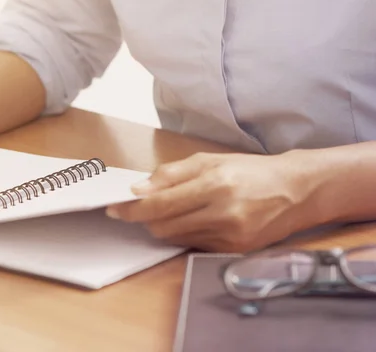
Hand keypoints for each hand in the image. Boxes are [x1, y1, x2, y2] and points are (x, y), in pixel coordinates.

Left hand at [106, 151, 326, 252]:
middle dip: (145, 219)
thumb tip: (139, 189)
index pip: (160, 203)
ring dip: (163, 226)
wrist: (296, 191)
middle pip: (163, 226)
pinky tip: (193, 220)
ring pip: (175, 238)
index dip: (132, 209)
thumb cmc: (250, 171)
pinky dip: (184, 234)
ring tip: (172, 211)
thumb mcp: (210, 160)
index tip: (115, 207)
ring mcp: (229, 235)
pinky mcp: (233, 251)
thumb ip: (171, 173)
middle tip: (142, 208)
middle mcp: (222, 213)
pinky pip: (193, 245)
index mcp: (214, 184)